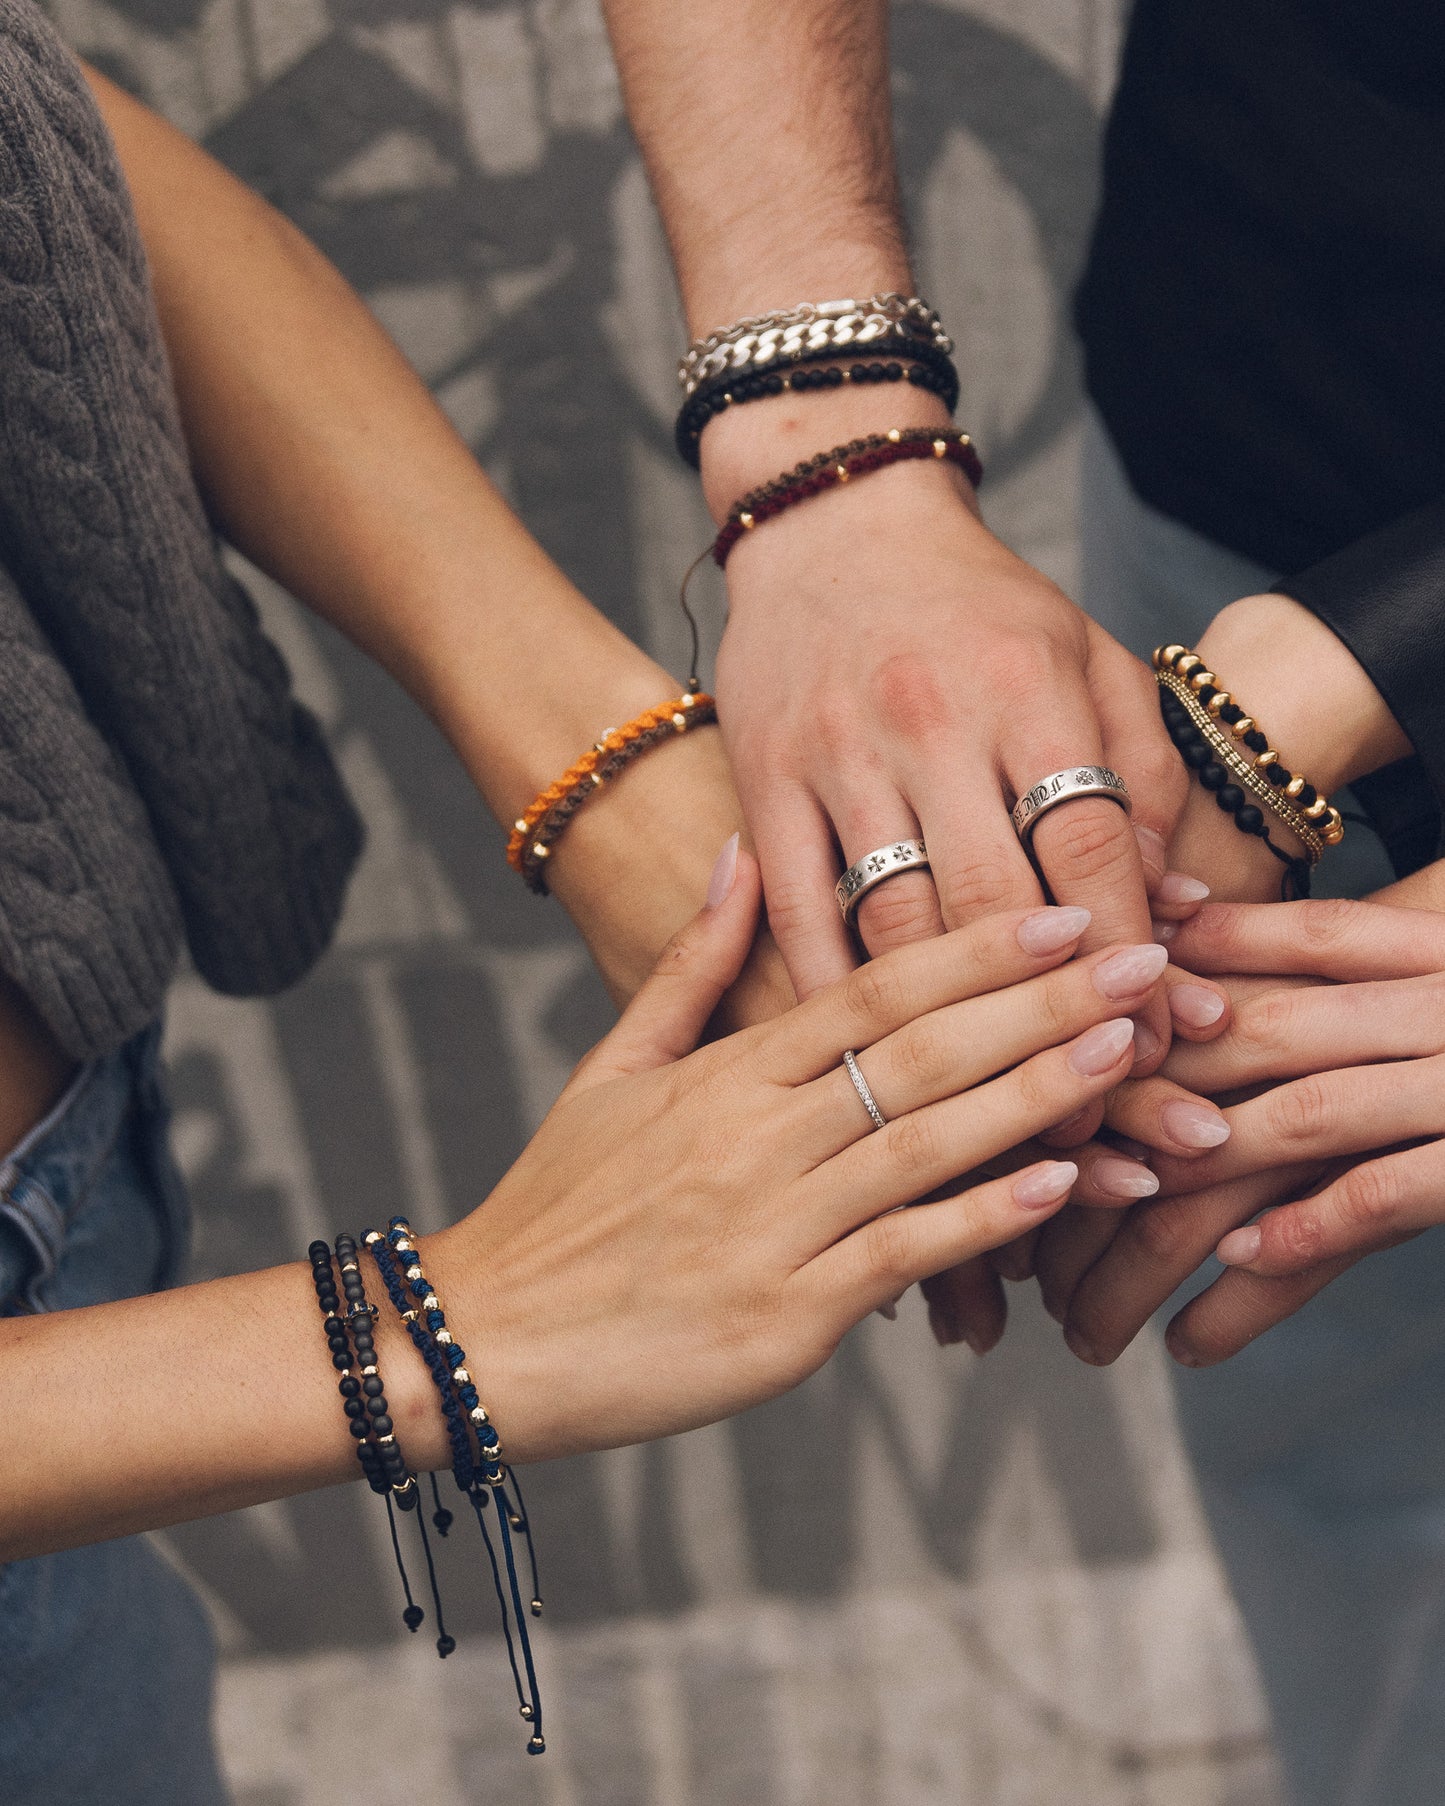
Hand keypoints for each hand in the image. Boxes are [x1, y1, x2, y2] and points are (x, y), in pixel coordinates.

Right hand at [427, 867, 1167, 1460]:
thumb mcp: (613, 1068)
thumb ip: (692, 965)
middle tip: (1145, 963)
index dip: (974, 948)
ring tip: (1128, 1056)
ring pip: (924, 1145)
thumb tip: (739, 854)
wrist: (487, 1339)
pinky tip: (1058, 1186)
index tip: (1063, 912)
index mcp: (722, 1073)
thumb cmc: (557, 1202)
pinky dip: (982, 1219)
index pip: (868, 987)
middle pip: (918, 1052)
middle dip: (1039, 1004)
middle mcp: (755, 1135)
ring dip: (1036, 1096)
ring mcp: (773, 1227)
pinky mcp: (784, 1318)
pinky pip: (899, 1256)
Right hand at [708, 424, 1181, 1046]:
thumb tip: (1165, 897)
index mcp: (1027, 685)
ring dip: (949, 1030)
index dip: (1130, 953)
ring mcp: (836, 754)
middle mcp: (929, 719)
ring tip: (993, 1101)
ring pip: (895, 923)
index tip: (1160, 1034)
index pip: (1091, 845)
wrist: (833, 523)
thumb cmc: (978, 603)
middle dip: (1051, 1018)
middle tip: (1089, 1100)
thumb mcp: (1088, 654)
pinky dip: (834, 992)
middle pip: (997, 904)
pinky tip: (869, 1056)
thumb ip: (1140, 767)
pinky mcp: (765, 780)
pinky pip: (796, 910)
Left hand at [1056, 898, 1444, 1367]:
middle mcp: (1359, 1014)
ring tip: (1085, 1330)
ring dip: (1146, 1262)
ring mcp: (1423, 1081)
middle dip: (1086, 1193)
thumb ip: (1267, 938)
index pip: (1166, 1027)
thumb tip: (1160, 919)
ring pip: (1246, 1168)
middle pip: (1176, 1098)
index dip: (1078, 1098)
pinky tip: (1199, 1328)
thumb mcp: (1379, 943)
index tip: (1010, 1167)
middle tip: (1024, 1275)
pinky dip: (1281, 1263)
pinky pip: (1366, 1205)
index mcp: (1325, 961)